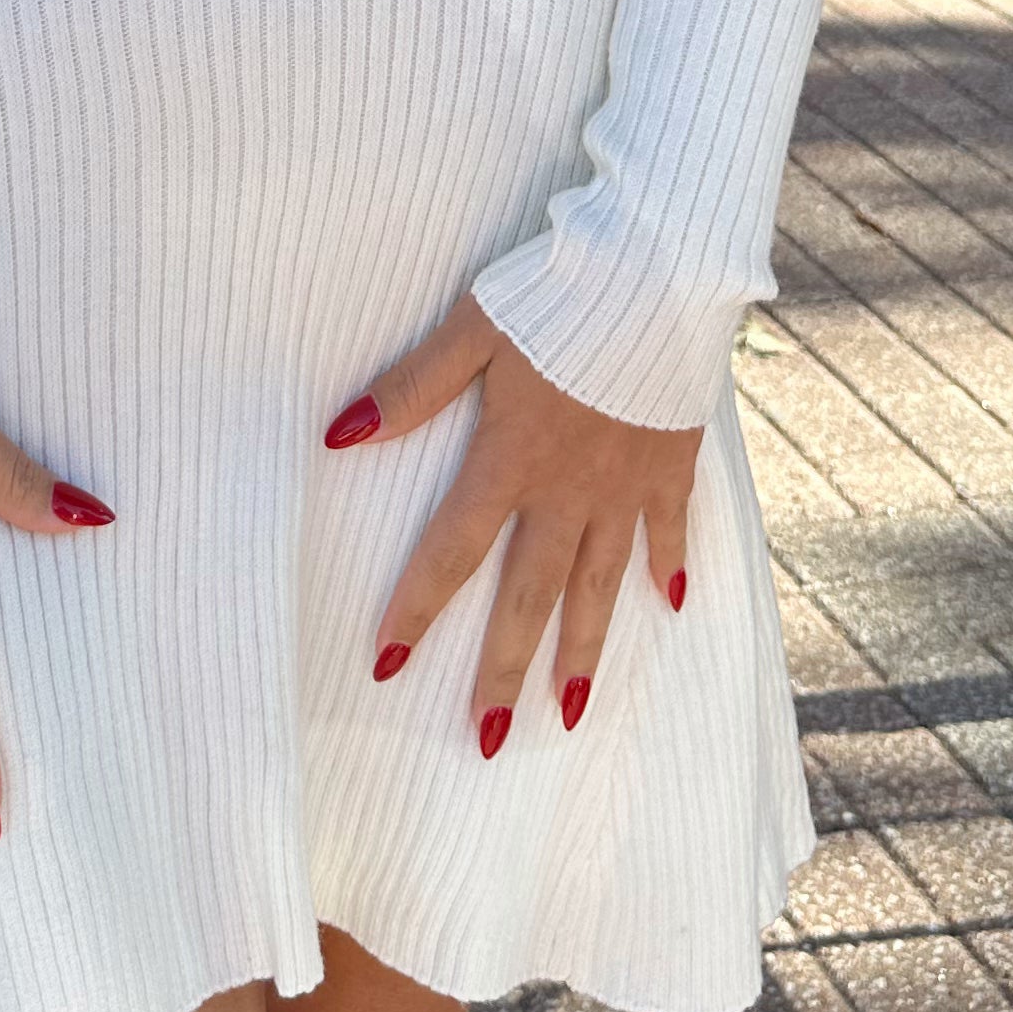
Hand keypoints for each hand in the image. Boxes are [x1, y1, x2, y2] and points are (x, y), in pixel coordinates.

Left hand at [324, 299, 697, 751]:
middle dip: (504, 670)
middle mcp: (568, 491)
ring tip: (569, 712)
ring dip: (582, 651)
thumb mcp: (474, 330)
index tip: (386, 668)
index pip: (451, 552)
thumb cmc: (558, 293)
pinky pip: (670, 530)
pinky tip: (671, 604)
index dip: (416, 610)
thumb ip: (413, 388)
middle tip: (488, 738)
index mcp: (510, 460)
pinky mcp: (672, 463)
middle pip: (529, 596)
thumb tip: (340, 434)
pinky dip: (669, 568)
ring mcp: (626, 485)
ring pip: (600, 585)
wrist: (662, 273)